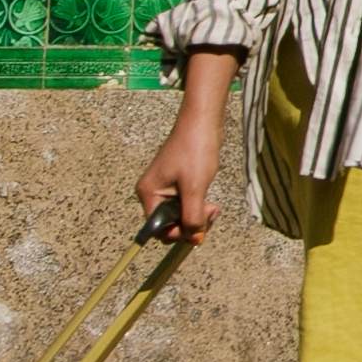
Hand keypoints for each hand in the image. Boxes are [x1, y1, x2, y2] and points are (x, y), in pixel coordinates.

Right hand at [133, 48, 237, 239]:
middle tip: (210, 214)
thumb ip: (192, 217)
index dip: (177, 233)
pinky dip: (199, 207)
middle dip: (190, 225)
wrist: (203, 122)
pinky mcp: (177, 184)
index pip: (158, 229)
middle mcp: (153, 193)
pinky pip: (186, 206)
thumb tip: (194, 240)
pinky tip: (211, 204)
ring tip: (214, 208)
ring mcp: (165, 188)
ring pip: (180, 216)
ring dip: (198, 217)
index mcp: (148, 194)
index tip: (197, 228)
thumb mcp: (194, 188)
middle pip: (169, 224)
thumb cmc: (195, 150)